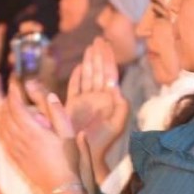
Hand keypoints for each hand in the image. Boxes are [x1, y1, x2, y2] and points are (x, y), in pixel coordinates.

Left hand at [0, 75, 84, 193]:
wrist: (59, 188)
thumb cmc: (68, 161)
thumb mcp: (68, 134)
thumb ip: (57, 112)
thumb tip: (48, 93)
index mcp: (31, 131)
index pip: (15, 104)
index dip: (13, 89)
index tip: (15, 76)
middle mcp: (17, 138)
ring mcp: (12, 148)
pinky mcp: (11, 155)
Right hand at [65, 38, 129, 174]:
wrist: (87, 154)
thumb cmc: (104, 142)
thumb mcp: (117, 124)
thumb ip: (121, 106)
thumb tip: (116, 86)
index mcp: (109, 99)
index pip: (109, 73)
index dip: (108, 58)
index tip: (107, 44)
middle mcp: (98, 98)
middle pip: (98, 71)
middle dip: (99, 55)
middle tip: (99, 39)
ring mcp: (85, 101)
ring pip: (87, 76)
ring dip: (89, 61)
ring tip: (90, 47)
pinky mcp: (72, 106)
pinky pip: (75, 87)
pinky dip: (77, 76)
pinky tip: (80, 67)